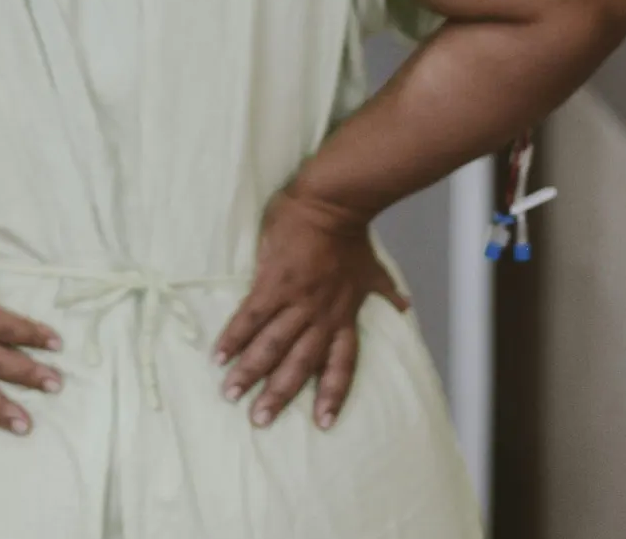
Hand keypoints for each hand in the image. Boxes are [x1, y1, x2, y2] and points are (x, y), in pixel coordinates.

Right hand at [214, 189, 409, 430]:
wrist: (332, 203)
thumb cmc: (350, 234)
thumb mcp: (373, 268)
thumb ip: (385, 290)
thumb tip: (406, 305)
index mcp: (343, 315)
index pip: (341, 364)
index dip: (332, 393)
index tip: (323, 423)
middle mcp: (320, 316)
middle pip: (299, 364)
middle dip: (279, 394)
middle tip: (259, 421)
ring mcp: (295, 301)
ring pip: (272, 346)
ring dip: (251, 372)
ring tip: (230, 394)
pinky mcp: (272, 283)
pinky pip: (251, 316)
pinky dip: (234, 337)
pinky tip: (219, 355)